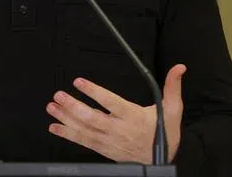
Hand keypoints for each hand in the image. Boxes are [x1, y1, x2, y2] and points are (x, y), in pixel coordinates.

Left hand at [46, 64, 186, 163]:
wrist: (160, 162)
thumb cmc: (164, 134)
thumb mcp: (173, 110)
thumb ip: (172, 87)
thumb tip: (179, 68)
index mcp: (133, 116)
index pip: (110, 102)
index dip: (94, 92)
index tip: (80, 82)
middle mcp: (119, 129)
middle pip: (92, 118)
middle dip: (73, 106)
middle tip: (59, 95)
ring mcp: (109, 141)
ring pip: (84, 130)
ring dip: (66, 118)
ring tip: (52, 107)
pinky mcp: (104, 150)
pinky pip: (83, 142)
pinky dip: (68, 135)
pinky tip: (55, 127)